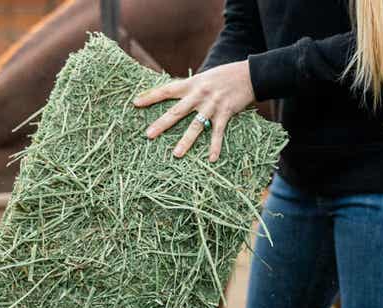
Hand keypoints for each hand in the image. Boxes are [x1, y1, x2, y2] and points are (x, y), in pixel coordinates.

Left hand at [133, 60, 254, 161]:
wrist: (248, 74)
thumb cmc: (223, 77)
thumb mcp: (202, 78)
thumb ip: (189, 88)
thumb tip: (173, 95)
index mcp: (191, 85)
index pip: (166, 90)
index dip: (150, 96)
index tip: (135, 103)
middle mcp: (199, 94)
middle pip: (177, 111)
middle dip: (162, 124)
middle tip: (148, 135)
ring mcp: (212, 105)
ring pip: (196, 125)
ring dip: (186, 141)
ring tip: (176, 154)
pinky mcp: (226, 112)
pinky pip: (218, 132)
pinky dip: (215, 146)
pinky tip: (211, 158)